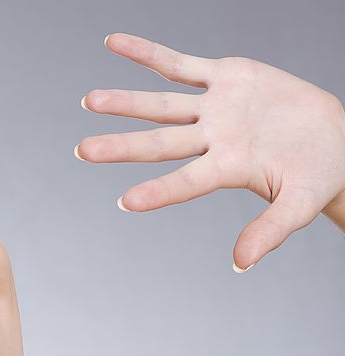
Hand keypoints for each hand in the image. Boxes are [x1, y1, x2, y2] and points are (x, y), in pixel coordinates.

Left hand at [76, 33, 344, 270]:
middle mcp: (211, 140)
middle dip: (121, 147)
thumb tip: (240, 264)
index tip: (125, 203)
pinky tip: (113, 44)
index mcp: (227, 169)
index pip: (185, 183)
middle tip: (82, 151)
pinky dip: (148, 54)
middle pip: (158, 144)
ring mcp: (214, 108)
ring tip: (89, 101)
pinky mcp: (224, 77)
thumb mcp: (300, 204)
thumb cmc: (317, 175)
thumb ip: (270, 230)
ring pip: (161, 105)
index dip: (159, 192)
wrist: (335, 137)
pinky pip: (179, 63)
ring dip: (125, 103)